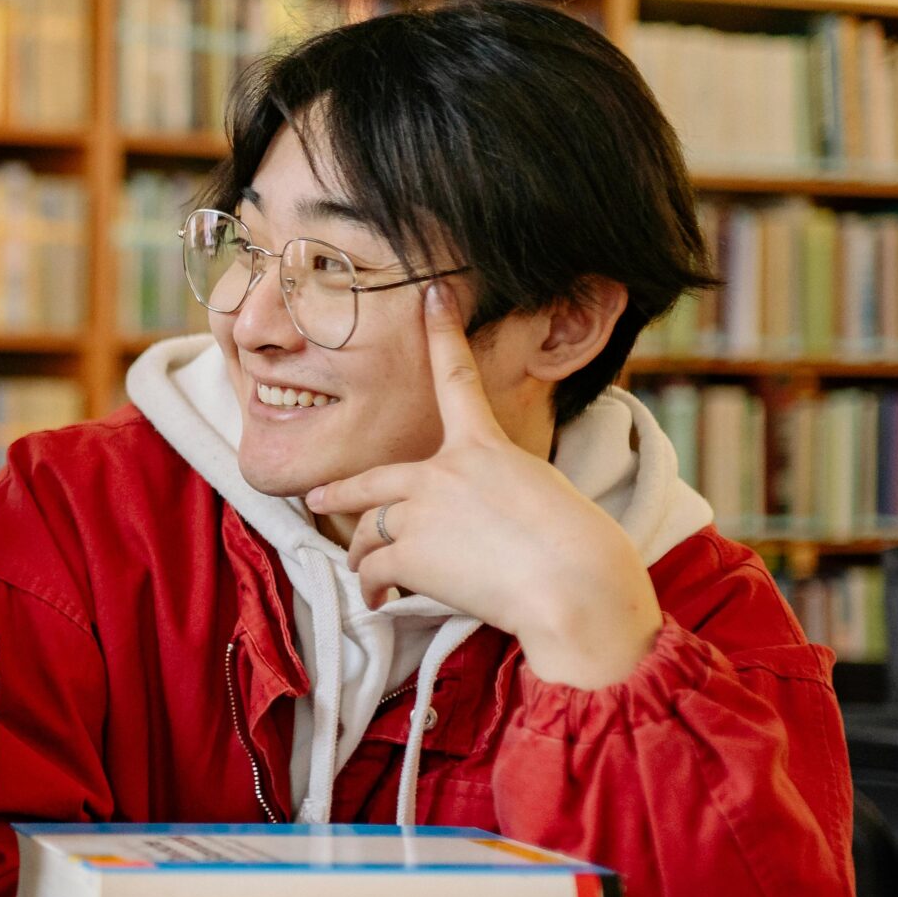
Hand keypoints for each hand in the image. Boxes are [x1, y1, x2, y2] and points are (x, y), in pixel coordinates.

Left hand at [305, 284, 660, 689]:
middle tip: (318, 499)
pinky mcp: (409, 553)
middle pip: (370, 482)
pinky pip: (372, 570)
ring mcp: (421, 512)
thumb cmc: (579, 549)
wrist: (574, 585)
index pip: (457, 378)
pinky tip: (382, 602)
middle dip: (339, 494)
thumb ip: (498, 488)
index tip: (432, 294)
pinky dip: (373, 590)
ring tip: (368, 577)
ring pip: (367, 533)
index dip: (443, 333)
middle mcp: (442, 471)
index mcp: (484, 447)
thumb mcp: (543, 494)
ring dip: (364, 557)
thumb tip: (481, 512)